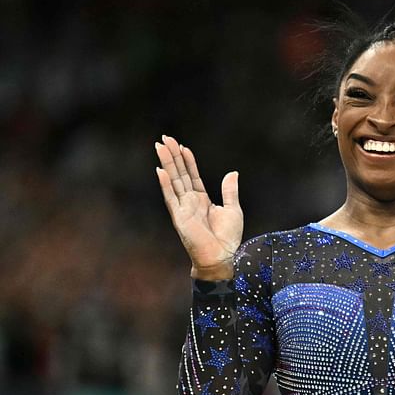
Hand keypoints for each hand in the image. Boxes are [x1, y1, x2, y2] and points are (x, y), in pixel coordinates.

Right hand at [155, 135, 242, 279]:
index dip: (187, 160)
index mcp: (202, 199)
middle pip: (179, 174)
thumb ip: (229, 191)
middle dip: (173, 156)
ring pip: (173, 181)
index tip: (182, 145)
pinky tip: (160, 170)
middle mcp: (190, 201)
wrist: (221, 256)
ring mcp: (183, 208)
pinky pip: (171, 197)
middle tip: (165, 138)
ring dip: (167, 163)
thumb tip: (233, 173)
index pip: (192, 175)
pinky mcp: (179, 217)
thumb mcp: (233, 209)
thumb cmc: (227, 238)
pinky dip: (165, 184)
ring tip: (160, 146)